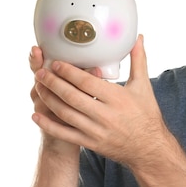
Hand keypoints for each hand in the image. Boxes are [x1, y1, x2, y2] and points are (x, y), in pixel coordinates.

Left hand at [31, 35, 165, 167]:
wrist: (149, 147)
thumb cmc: (146, 114)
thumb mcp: (143, 86)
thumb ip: (138, 60)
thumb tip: (138, 38)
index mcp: (117, 98)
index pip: (86, 82)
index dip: (69, 72)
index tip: (56, 63)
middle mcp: (105, 115)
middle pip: (71, 97)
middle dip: (53, 83)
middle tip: (40, 72)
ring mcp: (96, 130)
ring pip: (65, 114)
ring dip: (48, 99)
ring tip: (38, 87)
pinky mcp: (90, 143)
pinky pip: (64, 134)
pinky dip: (48, 125)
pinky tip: (36, 115)